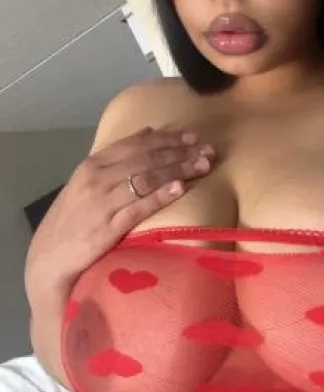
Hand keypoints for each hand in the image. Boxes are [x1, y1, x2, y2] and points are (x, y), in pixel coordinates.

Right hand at [25, 126, 214, 304]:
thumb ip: (117, 160)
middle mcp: (97, 178)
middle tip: (207, 150)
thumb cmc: (72, 220)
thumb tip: (149, 133)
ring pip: (146, 178)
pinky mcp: (107, 227)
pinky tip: (180, 189)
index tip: (192, 137)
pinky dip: (160, 195)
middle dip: (180, 153)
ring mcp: (102, 202)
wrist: (47, 258)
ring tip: (202, 166)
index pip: (135, 144)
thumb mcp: (89, 183)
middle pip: (146, 158)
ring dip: (178, 170)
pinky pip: (139, 206)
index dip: (166, 138)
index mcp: (93, 164)